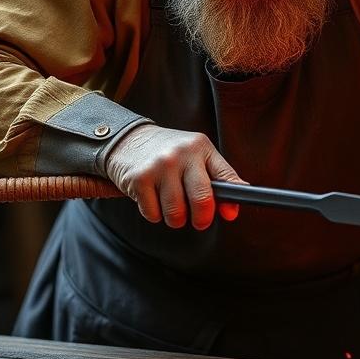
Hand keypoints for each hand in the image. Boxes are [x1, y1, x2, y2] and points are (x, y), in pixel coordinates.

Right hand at [103, 124, 241, 228]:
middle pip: (202, 200)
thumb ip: (217, 179)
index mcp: (200, 147)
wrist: (128, 139)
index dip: (230, 201)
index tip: (229, 214)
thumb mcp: (195, 155)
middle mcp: (182, 154)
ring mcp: (160, 166)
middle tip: (198, 220)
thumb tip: (232, 210)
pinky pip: (153, 214)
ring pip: (176, 213)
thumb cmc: (167, 152)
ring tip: (170, 204)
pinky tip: (152, 197)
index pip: (225, 177)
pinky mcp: (140, 179)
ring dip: (175, 218)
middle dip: (201, 219)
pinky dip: (154, 213)